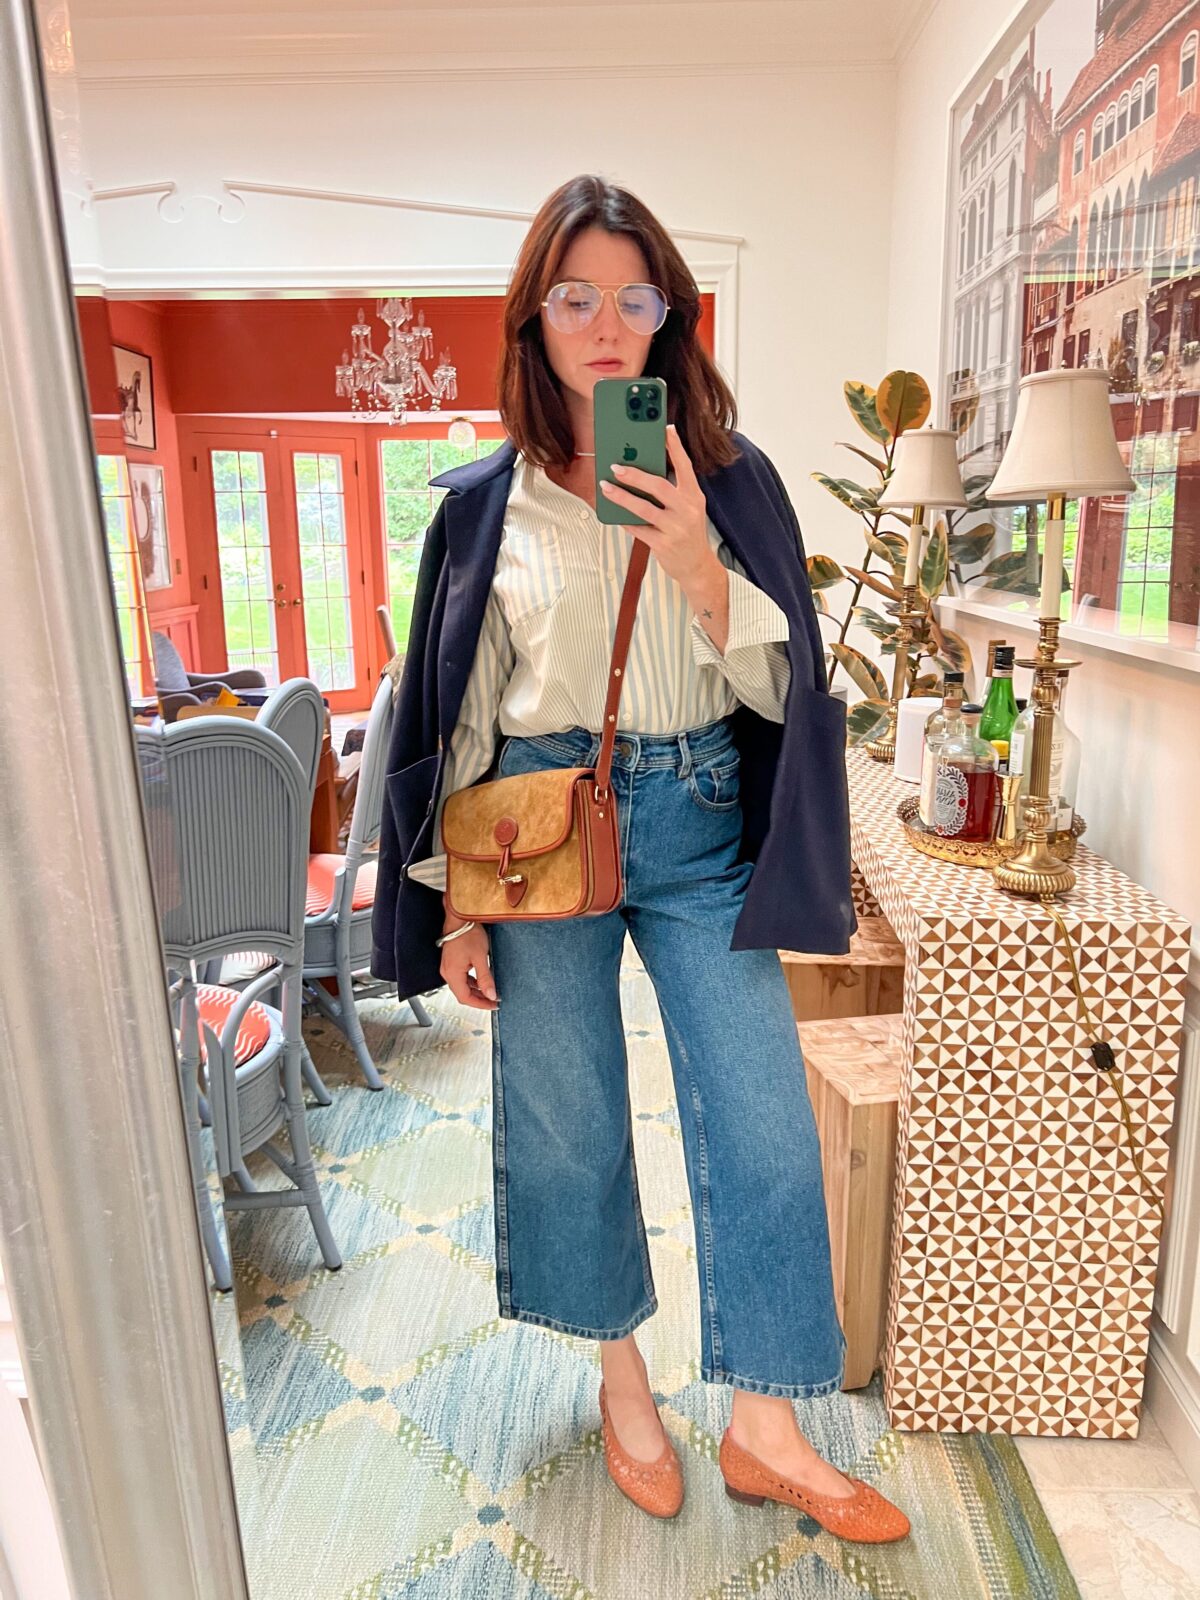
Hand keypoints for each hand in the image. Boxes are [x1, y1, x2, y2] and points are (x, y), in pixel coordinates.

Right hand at [440, 908, 498, 1010]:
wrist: (459, 918)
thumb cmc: (468, 933)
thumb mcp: (480, 957)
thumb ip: (485, 978)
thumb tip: (491, 995)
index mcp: (452, 974)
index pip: (465, 998)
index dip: (480, 1004)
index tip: (493, 1005)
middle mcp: (447, 972)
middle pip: (462, 994)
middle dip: (479, 999)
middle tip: (493, 1001)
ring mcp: (448, 967)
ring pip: (462, 986)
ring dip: (475, 991)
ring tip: (489, 992)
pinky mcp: (451, 962)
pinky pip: (460, 977)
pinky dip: (471, 982)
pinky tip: (480, 981)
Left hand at [598, 423, 719, 591]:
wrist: (697, 566)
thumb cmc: (687, 531)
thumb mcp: (688, 508)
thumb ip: (672, 491)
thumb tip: (642, 472)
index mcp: (694, 496)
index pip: (685, 466)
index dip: (675, 446)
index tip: (665, 428)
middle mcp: (687, 510)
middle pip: (658, 486)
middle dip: (634, 474)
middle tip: (615, 466)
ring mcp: (676, 528)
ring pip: (644, 508)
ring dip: (621, 496)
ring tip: (605, 486)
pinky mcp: (663, 544)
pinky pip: (638, 528)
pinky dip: (625, 520)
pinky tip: (614, 514)